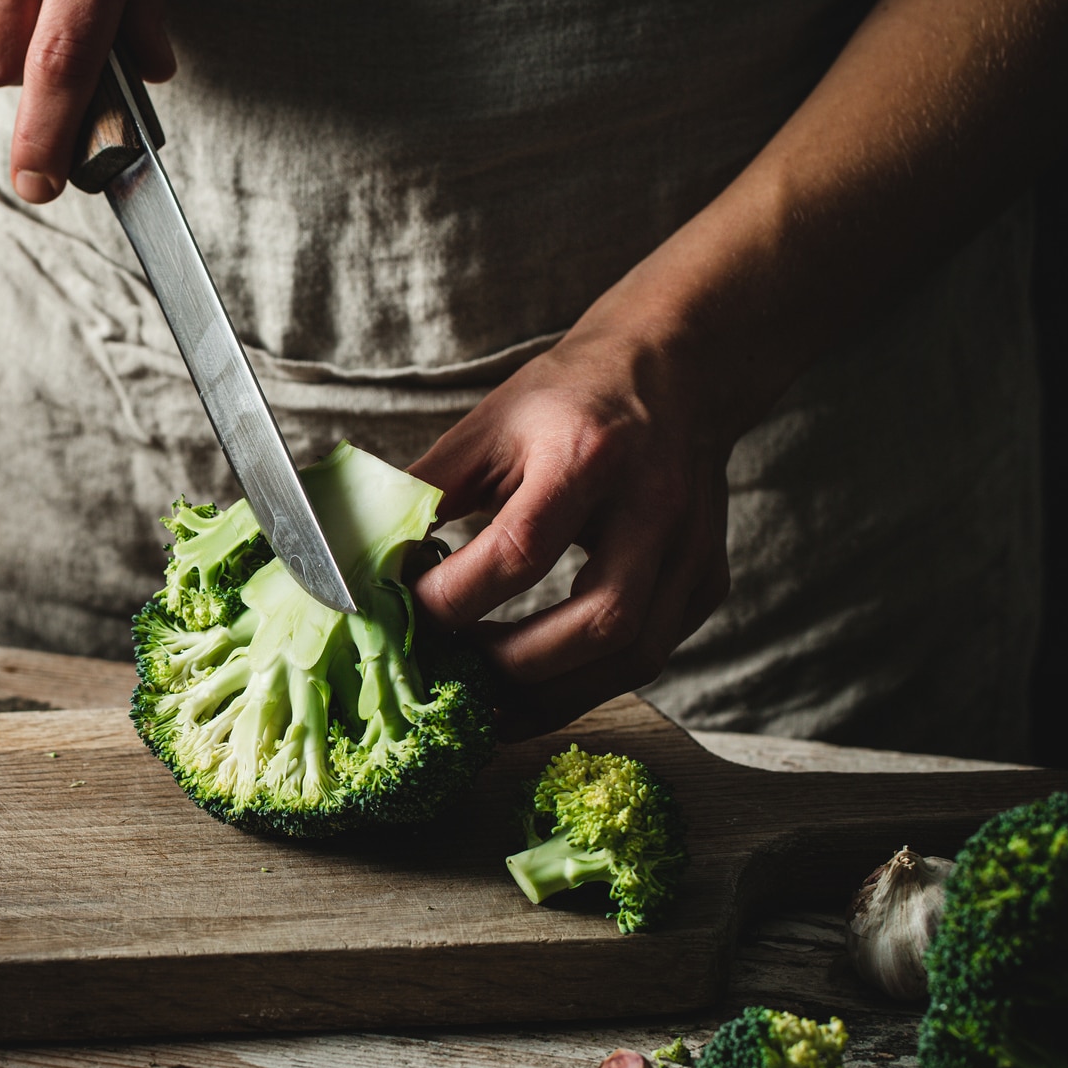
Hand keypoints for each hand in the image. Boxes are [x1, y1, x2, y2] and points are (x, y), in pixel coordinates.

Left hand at [408, 309, 735, 739]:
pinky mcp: (706, 582)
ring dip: (552, 694)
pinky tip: (534, 684)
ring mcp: (692, 550)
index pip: (523, 550)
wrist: (673, 370)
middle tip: (452, 671)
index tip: (407, 612)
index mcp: (590, 455)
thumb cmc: (570, 399)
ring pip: (634, 657)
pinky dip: (586, 683)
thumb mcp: (488, 427)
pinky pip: (649, 657)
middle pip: (600, 622)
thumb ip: (428, 492)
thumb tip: (361, 553)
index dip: (457, 597)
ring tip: (486, 697)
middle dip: (514, 666)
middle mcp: (655, 506)